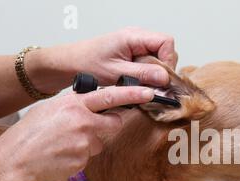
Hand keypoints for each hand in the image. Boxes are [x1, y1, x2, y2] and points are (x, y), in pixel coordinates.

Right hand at [0, 86, 153, 180]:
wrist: (17, 159)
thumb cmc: (30, 134)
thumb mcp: (51, 109)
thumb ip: (75, 105)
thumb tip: (92, 104)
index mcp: (74, 105)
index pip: (110, 96)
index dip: (132, 94)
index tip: (148, 92)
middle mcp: (83, 122)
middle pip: (113, 122)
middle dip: (107, 125)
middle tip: (88, 128)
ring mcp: (84, 142)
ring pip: (99, 142)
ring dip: (88, 143)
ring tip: (65, 143)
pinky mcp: (84, 160)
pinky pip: (89, 156)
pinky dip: (79, 156)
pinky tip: (63, 154)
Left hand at [26, 27, 177, 93]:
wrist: (70, 63)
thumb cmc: (87, 64)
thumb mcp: (117, 73)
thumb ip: (142, 74)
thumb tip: (164, 78)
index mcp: (133, 36)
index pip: (166, 42)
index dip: (168, 60)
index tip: (163, 78)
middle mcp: (137, 37)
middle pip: (166, 49)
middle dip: (163, 68)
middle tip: (153, 84)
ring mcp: (136, 44)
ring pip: (159, 57)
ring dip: (155, 72)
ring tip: (143, 83)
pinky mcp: (134, 53)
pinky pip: (150, 61)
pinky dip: (148, 73)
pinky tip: (139, 81)